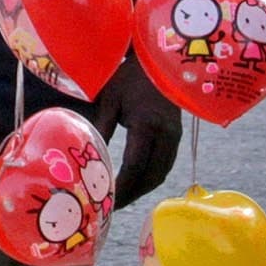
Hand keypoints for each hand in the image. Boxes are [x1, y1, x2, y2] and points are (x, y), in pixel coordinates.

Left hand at [93, 55, 185, 207]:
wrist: (159, 59)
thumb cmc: (129, 76)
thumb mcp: (110, 100)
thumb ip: (101, 130)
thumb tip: (88, 158)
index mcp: (146, 126)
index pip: (134, 167)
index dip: (122, 187)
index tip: (107, 200)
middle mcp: (165, 135)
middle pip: (150, 176)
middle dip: (132, 195)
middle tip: (112, 206)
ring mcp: (174, 136)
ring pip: (161, 173)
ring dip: (143, 189)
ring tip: (123, 197)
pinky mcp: (177, 135)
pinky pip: (166, 164)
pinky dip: (152, 177)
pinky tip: (138, 182)